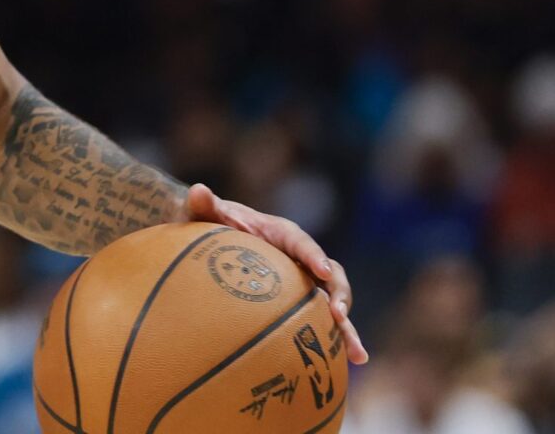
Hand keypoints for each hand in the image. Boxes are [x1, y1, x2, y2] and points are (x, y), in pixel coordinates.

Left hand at [185, 183, 367, 364]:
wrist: (214, 240)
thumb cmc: (211, 225)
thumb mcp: (206, 215)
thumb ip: (204, 205)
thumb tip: (198, 190)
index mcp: (281, 234)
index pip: (301, 242)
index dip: (314, 256)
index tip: (322, 271)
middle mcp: (300, 258)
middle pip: (329, 274)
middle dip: (339, 294)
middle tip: (339, 315)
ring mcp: (303, 282)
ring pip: (333, 302)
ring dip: (347, 327)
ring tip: (357, 354)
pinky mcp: (300, 302)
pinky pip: (320, 322)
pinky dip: (335, 341)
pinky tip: (349, 365)